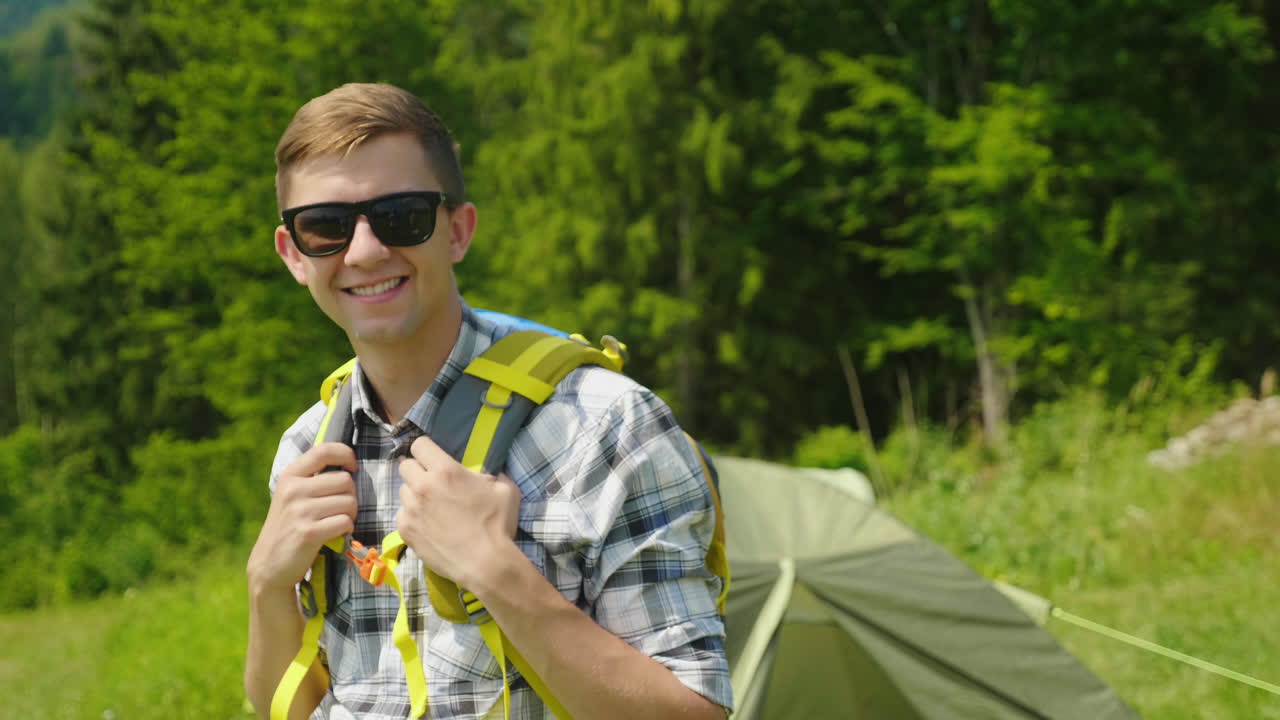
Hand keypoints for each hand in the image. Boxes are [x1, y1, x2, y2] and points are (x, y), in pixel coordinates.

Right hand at [246, 442, 357, 593]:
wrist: (268, 565)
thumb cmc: (288, 527)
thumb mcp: (291, 496)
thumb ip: (313, 478)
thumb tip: (349, 464)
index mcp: (290, 475)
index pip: (324, 450)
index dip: (346, 454)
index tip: (352, 467)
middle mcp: (293, 490)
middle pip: (345, 480)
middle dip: (350, 495)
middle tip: (339, 509)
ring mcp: (300, 511)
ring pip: (349, 502)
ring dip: (350, 515)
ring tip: (334, 522)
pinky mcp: (308, 532)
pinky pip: (345, 522)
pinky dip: (347, 530)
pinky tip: (334, 535)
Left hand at [396, 434, 520, 587]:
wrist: (485, 563)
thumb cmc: (497, 525)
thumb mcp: (505, 490)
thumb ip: (492, 474)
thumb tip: (488, 474)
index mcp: (446, 470)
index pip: (419, 445)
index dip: (426, 450)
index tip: (433, 458)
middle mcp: (423, 486)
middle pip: (405, 465)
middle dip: (417, 470)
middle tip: (431, 482)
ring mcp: (411, 509)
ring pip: (403, 490)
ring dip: (414, 494)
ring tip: (431, 507)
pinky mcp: (405, 530)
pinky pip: (402, 514)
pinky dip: (412, 516)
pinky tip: (427, 524)